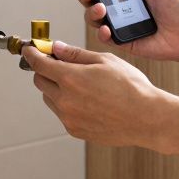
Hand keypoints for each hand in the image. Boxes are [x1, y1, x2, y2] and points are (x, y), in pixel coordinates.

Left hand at [23, 40, 176, 148]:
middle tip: (58, 64)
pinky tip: (88, 100)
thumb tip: (56, 48)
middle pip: (40, 81)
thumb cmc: (131, 88)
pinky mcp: (75, 130)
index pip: (38, 63)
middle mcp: (65, 100)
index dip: (32, 54)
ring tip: (80, 84)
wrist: (147, 118)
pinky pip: (62, 114)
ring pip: (50, 99)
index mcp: (71, 78)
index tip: (31, 49)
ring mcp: (69, 118)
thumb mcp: (105, 61)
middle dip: (45, 70)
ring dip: (56, 88)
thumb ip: (76, 54)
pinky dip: (67, 104)